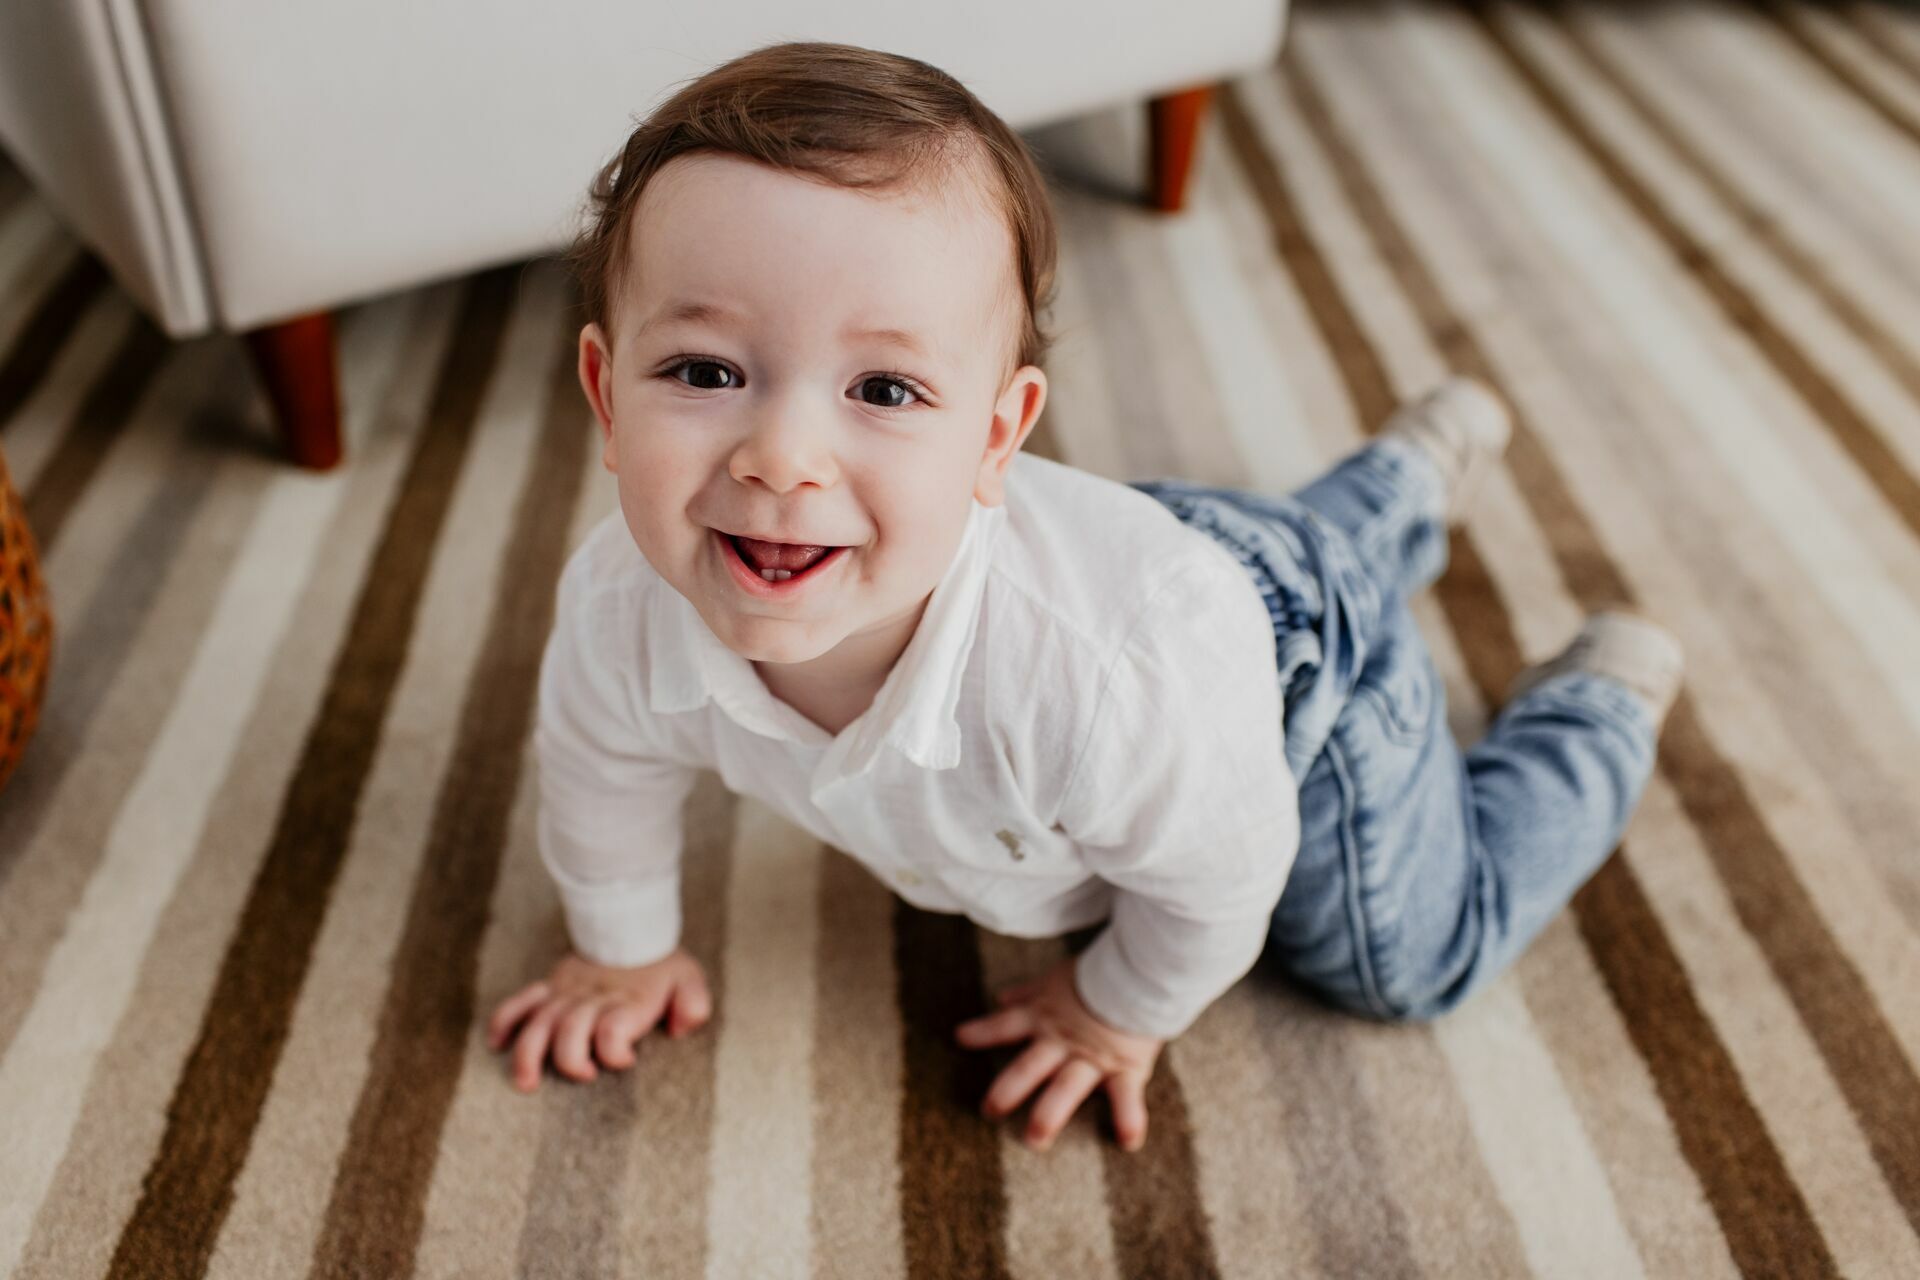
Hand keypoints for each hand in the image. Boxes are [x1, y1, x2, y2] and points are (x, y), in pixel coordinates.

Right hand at [485, 946, 711, 1090]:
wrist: (633, 925)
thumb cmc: (661, 964)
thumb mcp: (689, 980)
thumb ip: (693, 1005)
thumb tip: (679, 1031)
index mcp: (626, 1001)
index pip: (613, 1029)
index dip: (615, 1051)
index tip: (626, 1060)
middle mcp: (591, 999)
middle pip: (570, 1031)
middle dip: (571, 1060)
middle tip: (584, 1076)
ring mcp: (566, 993)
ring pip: (538, 1024)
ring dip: (528, 1055)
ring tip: (526, 1083)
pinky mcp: (550, 986)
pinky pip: (520, 1003)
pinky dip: (504, 1022)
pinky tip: (496, 1044)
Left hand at [953, 955, 1163, 1152]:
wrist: (1141, 969)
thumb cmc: (1099, 974)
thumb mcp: (1057, 980)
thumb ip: (1029, 992)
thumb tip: (1001, 997)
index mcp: (1045, 1016)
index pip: (1006, 1024)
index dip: (982, 1031)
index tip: (960, 1039)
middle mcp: (1063, 1040)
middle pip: (1028, 1067)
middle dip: (1007, 1091)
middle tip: (988, 1112)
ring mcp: (1092, 1056)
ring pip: (1065, 1088)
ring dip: (1049, 1115)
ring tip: (1034, 1141)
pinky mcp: (1126, 1066)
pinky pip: (1126, 1097)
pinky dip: (1129, 1119)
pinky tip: (1128, 1143)